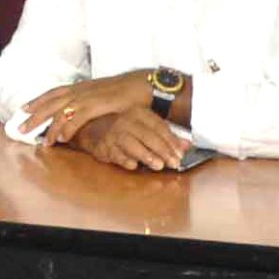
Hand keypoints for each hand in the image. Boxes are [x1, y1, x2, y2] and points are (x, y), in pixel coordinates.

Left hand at [19, 72, 152, 142]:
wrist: (142, 85)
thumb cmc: (123, 92)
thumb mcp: (101, 94)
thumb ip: (87, 101)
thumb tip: (77, 109)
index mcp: (80, 86)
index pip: (53, 92)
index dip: (37, 100)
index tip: (23, 109)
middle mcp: (80, 90)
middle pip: (51, 102)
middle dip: (35, 115)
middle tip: (21, 127)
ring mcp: (88, 96)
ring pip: (62, 111)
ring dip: (50, 127)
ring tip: (43, 141)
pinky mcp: (98, 105)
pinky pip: (78, 118)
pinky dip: (68, 128)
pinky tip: (62, 138)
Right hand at [69, 110, 191, 171]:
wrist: (92, 128)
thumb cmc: (123, 128)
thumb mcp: (145, 127)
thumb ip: (166, 136)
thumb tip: (186, 145)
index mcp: (139, 113)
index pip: (159, 126)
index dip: (171, 141)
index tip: (180, 154)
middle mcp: (126, 120)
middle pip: (148, 136)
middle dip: (162, 150)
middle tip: (173, 163)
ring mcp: (114, 133)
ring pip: (132, 144)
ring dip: (146, 156)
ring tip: (158, 165)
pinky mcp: (103, 146)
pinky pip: (116, 153)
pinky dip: (125, 160)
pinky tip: (134, 166)